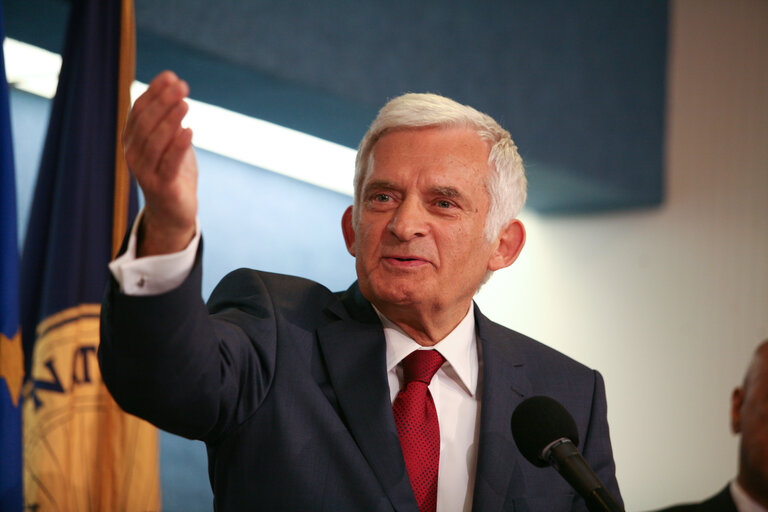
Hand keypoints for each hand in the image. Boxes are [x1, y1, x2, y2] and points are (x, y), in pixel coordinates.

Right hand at [123, 71, 197, 255]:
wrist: (174, 211)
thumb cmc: (173, 171)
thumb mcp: (170, 140)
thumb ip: (169, 114)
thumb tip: (172, 80)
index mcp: (133, 140)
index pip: (138, 110)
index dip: (153, 92)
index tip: (171, 76)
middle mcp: (134, 154)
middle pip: (146, 124)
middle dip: (163, 102)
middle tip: (182, 86)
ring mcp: (145, 172)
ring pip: (155, 142)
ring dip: (170, 120)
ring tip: (185, 103)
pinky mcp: (162, 187)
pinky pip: (169, 164)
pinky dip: (178, 146)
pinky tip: (189, 131)